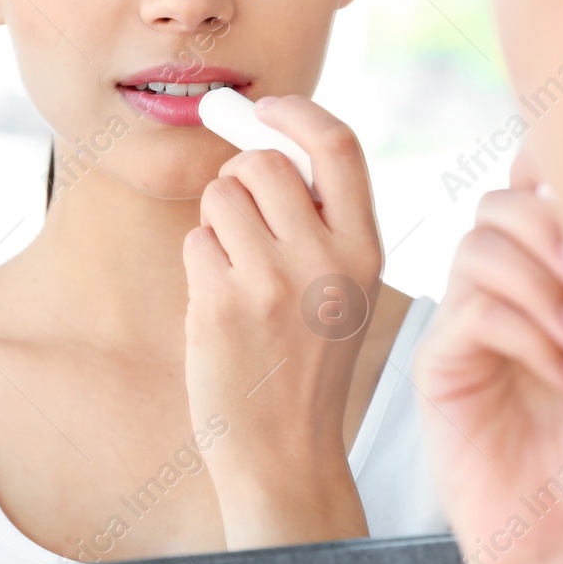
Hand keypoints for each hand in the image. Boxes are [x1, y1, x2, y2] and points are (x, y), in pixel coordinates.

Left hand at [182, 94, 382, 548]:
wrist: (286, 454)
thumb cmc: (306, 365)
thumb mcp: (344, 290)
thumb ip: (322, 222)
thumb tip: (264, 141)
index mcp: (366, 249)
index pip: (338, 145)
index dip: (295, 113)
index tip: (265, 108)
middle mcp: (326, 259)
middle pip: (263, 163)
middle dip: (238, 177)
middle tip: (239, 213)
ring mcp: (273, 281)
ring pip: (220, 196)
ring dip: (216, 224)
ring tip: (236, 274)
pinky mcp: (224, 303)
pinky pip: (196, 242)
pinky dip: (200, 264)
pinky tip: (221, 308)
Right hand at [411, 149, 562, 563]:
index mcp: (553, 286)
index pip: (534, 199)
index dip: (556, 182)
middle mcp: (504, 298)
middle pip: (497, 208)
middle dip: (549, 228)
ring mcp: (467, 330)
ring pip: (478, 249)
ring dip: (541, 285)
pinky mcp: (439, 366)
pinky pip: (470, 311)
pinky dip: (526, 333)